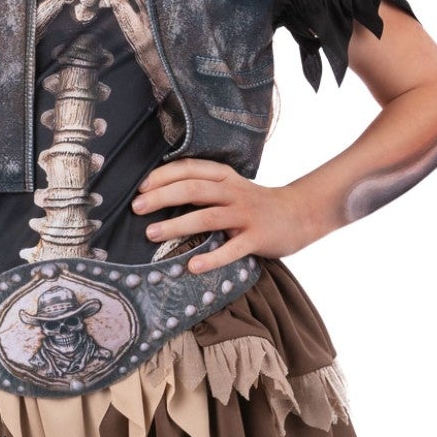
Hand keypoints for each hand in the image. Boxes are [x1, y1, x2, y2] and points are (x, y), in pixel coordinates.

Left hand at [130, 158, 322, 272]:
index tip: (140, 187)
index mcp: (225, 177)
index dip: (164, 176)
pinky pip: (232, 249)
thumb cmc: (255, 204)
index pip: (190, 169)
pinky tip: (192, 267)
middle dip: (162, 197)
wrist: (300, 214)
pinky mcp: (257, 238)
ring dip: (178, 225)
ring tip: (151, 234)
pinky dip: (212, 258)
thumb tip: (159, 195)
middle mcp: (233, 192)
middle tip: (136, 208)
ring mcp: (246, 215)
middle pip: (193, 189)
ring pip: (208, 217)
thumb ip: (203, 188)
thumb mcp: (231, 187)